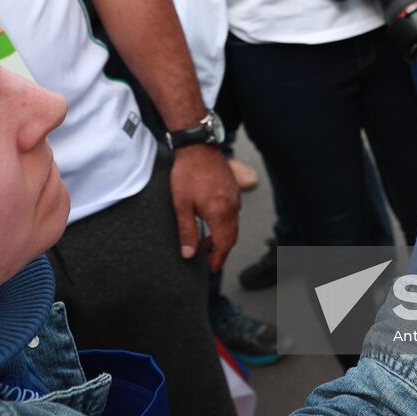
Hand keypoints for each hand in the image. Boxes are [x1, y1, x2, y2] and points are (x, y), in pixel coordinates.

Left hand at [169, 144, 240, 271]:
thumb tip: (188, 254)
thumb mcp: (181, 205)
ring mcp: (235, 197)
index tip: (211, 269)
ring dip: (223, 236)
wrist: (197, 146)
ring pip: (233, 224)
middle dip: (221, 251)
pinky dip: (225, 223)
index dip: (218, 259)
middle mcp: (232, 207)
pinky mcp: (233, 188)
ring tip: (207, 242)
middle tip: (209, 260)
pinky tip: (212, 221)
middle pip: (231, 237)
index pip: (224, 245)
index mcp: (220, 213)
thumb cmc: (187, 173)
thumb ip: (187, 231)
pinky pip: (233, 212)